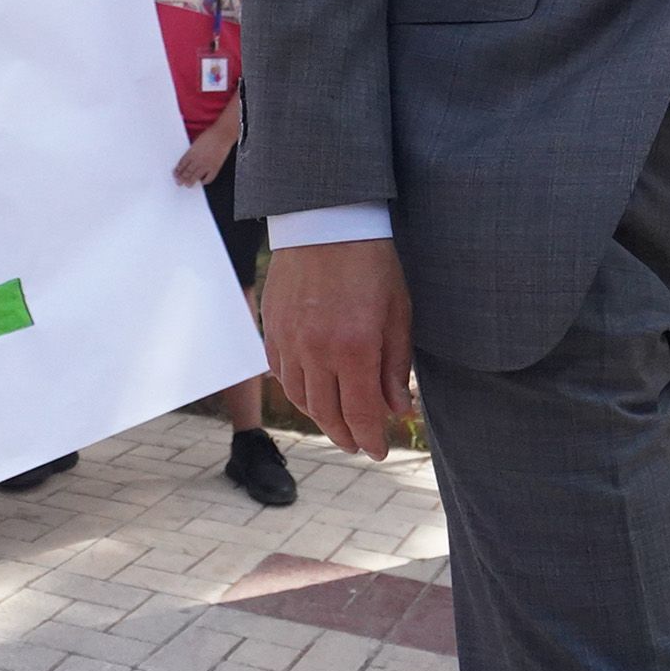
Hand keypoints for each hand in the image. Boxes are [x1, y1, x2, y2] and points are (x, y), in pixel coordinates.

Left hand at [174, 111, 236, 186]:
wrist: (223, 134)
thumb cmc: (211, 134)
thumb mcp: (196, 140)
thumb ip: (191, 150)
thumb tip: (188, 157)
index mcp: (192, 152)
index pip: (182, 164)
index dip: (178, 170)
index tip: (175, 174)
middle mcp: (198, 160)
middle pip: (187, 172)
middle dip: (182, 178)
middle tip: (179, 182)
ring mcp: (207, 165)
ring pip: (196, 176)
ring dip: (190, 181)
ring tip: (187, 185)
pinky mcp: (215, 168)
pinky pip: (208, 178)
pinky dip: (204, 181)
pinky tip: (202, 182)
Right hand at [264, 237, 414, 460]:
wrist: (325, 220)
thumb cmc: (371, 262)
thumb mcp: (398, 312)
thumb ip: (396, 365)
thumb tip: (398, 410)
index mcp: (354, 348)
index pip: (361, 414)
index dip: (371, 439)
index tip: (379, 450)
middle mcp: (316, 351)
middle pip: (327, 415)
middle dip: (346, 437)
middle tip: (359, 446)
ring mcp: (289, 341)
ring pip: (300, 399)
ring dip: (320, 419)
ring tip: (337, 424)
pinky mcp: (271, 328)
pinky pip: (281, 374)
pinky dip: (297, 392)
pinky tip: (312, 393)